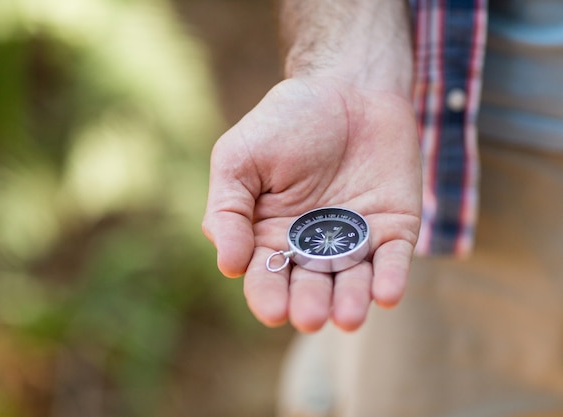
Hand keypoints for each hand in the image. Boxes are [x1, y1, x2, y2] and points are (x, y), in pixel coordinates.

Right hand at [202, 77, 420, 332]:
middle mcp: (312, 246)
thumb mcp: (238, 158)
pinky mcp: (394, 227)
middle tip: (311, 316)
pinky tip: (386, 294)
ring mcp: (355, 239)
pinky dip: (391, 277)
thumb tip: (227, 265)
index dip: (267, 295)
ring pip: (352, 281)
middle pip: (310, 286)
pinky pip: (393, 258)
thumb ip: (227, 209)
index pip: (265, 277)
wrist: (346, 86)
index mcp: (270, 235)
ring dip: (351, 301)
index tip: (273, 310)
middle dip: (310, 304)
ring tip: (348, 316)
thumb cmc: (285, 121)